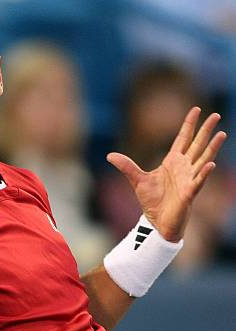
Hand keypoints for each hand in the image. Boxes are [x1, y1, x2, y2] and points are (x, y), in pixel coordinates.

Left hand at [106, 107, 226, 241]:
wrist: (157, 222)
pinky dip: (204, 173)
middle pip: (197, 145)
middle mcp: (183, 168)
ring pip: (203, 160)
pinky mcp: (189, 193)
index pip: (183, 139)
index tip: (196, 109)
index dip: (189, 125)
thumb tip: (109, 155)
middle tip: (216, 115)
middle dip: (205, 130)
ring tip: (222, 134)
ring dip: (212, 148)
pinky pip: (198, 181)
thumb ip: (126, 166)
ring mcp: (188, 179)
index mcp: (172, 162)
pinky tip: (211, 164)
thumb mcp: (137, 180)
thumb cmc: (152, 201)